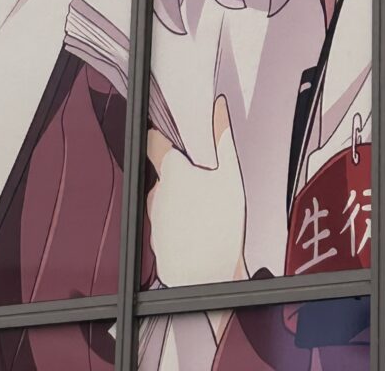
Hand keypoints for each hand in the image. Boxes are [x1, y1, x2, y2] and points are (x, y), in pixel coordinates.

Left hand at [146, 96, 246, 287]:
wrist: (210, 278)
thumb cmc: (222, 226)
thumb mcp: (231, 174)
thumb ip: (223, 136)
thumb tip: (219, 106)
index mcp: (172, 172)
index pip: (154, 142)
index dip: (159, 135)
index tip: (162, 131)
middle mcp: (156, 193)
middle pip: (164, 176)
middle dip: (179, 178)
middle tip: (203, 188)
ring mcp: (153, 220)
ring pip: (164, 202)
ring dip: (178, 203)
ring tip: (204, 215)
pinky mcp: (154, 242)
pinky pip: (164, 227)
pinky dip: (177, 227)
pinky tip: (197, 233)